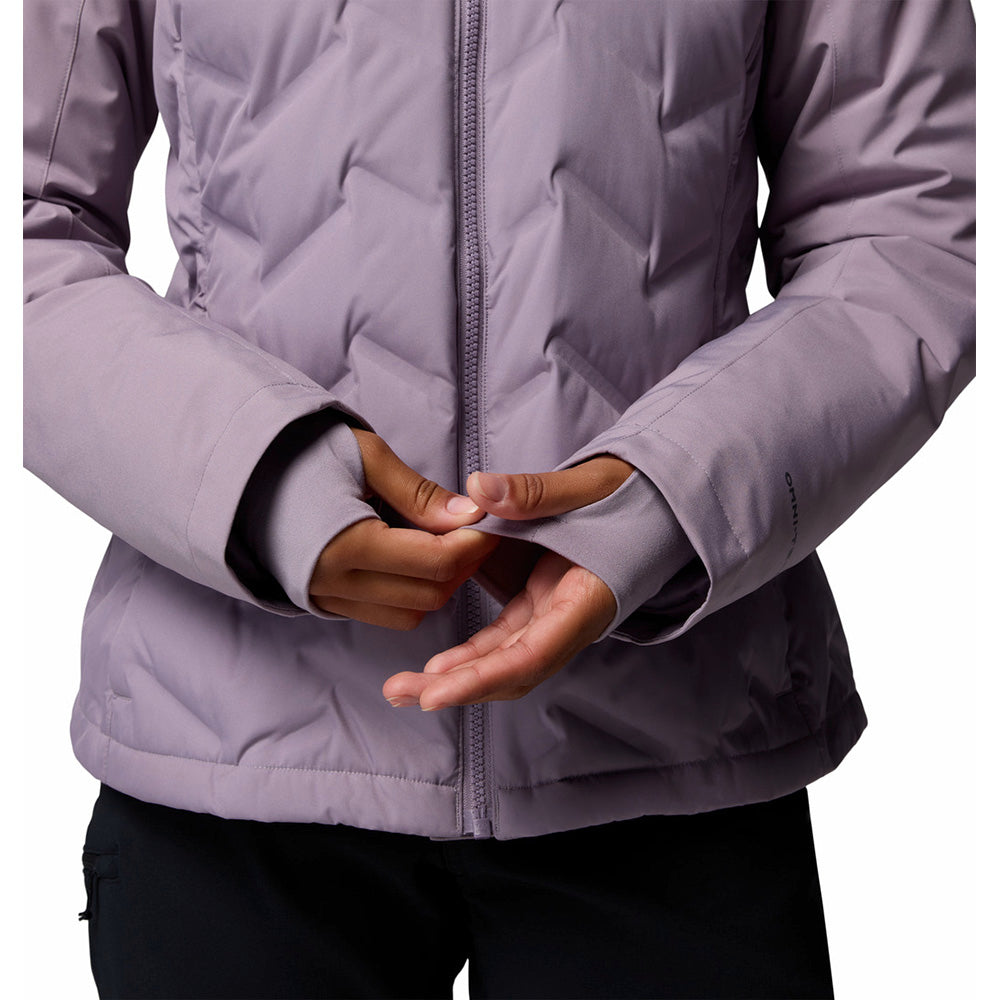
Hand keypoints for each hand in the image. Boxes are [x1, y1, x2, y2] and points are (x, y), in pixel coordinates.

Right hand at [307, 428, 499, 628]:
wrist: (236, 471)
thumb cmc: (300, 453)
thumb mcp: (364, 457)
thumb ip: (418, 493)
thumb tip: (469, 516)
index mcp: (347, 544)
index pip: (437, 561)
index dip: (474, 543)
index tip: (487, 520)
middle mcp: (336, 583)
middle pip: (430, 595)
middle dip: (461, 565)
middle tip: (469, 529)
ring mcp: (325, 599)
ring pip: (409, 614)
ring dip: (436, 585)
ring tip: (440, 543)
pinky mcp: (321, 604)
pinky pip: (382, 615)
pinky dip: (407, 594)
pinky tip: (409, 558)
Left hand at [381, 454, 634, 707]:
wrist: (661, 502)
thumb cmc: (636, 494)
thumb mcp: (590, 486)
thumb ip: (537, 491)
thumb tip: (479, 486)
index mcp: (588, 599)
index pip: (532, 654)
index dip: (483, 677)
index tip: (436, 692)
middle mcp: (570, 619)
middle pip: (512, 671)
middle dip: (457, 687)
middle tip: (400, 692)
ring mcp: (554, 615)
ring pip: (504, 661)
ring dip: (457, 677)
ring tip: (402, 686)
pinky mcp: (541, 604)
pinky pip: (504, 638)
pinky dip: (471, 654)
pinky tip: (436, 665)